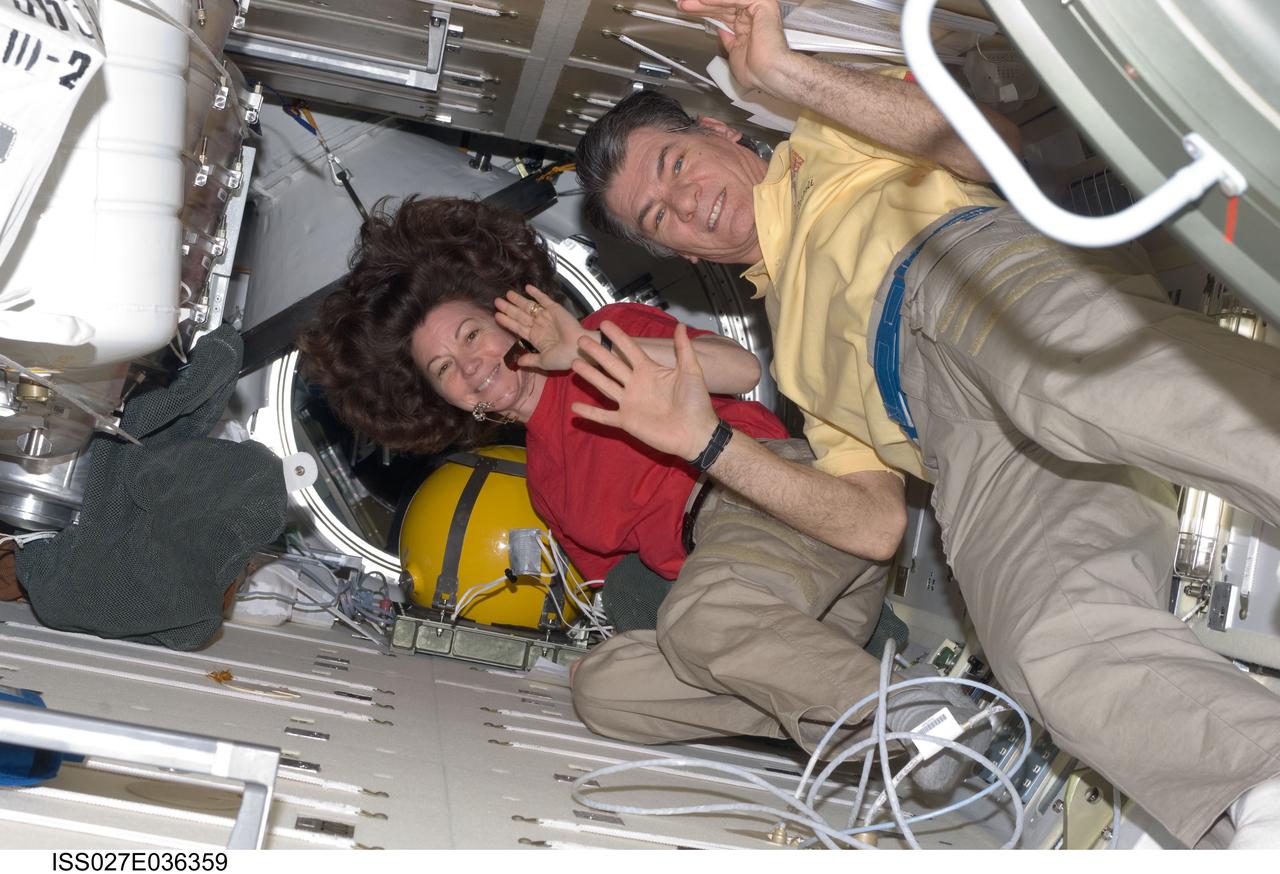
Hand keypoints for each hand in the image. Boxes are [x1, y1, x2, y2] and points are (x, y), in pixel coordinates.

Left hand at [493, 285, 587, 371]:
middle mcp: (539, 325)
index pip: (517, 327)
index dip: (507, 321)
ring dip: (518, 300)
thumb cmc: (563, 357)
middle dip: (508, 308)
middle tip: (497, 301)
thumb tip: (517, 362)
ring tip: (507, 294)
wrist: (578, 349)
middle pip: (520, 315)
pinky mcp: (555, 309)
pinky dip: (536, 293)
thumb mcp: (543, 361)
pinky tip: (527, 287)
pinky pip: (543, 299)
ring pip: (529, 306)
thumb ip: (530, 360)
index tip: (496, 316)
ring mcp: (546, 316)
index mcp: (535, 338)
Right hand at [571, 322, 721, 462]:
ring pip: (605, 386)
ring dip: (590, 375)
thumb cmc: (696, 402)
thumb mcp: (691, 371)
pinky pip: (604, 416)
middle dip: (597, 353)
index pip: (630, 350)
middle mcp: (636, 384)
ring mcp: (630, 403)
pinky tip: (574, 407)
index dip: (618, 337)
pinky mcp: (626, 421)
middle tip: (581, 340)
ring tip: (574, 364)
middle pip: (612, 365)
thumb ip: (683, 349)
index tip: (604, 324)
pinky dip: (590, 413)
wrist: (696, 432)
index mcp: (650, 371)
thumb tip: (679, 325)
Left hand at [677, 0, 792, 94]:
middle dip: (700, 5)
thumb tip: (720, 31)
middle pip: (722, 5)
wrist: (768, 74)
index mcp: (747, 25)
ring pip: (727, 0)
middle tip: (683, 4)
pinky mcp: (762, 4)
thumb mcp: (733, 52)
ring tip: (687, 3)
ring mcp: (758, 8)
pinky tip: (702, 1)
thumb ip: (727, 39)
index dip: (704, 11)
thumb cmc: (756, 71)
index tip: (687, 9)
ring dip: (705, 2)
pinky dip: (717, 1)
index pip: (721, 12)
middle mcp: (753, 15)